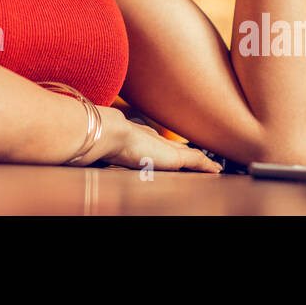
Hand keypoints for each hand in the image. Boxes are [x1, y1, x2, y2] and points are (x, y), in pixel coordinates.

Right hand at [68, 107, 223, 172]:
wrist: (109, 134)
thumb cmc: (102, 141)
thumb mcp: (105, 144)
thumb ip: (105, 144)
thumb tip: (88, 146)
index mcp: (138, 138)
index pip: (157, 144)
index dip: (165, 147)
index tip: (171, 150)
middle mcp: (154, 140)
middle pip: (174, 148)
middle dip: (185, 154)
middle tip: (198, 159)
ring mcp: (165, 148)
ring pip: (188, 155)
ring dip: (199, 161)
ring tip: (211, 166)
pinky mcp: (175, 157)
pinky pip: (197, 161)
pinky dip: (207, 165)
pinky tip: (217, 171)